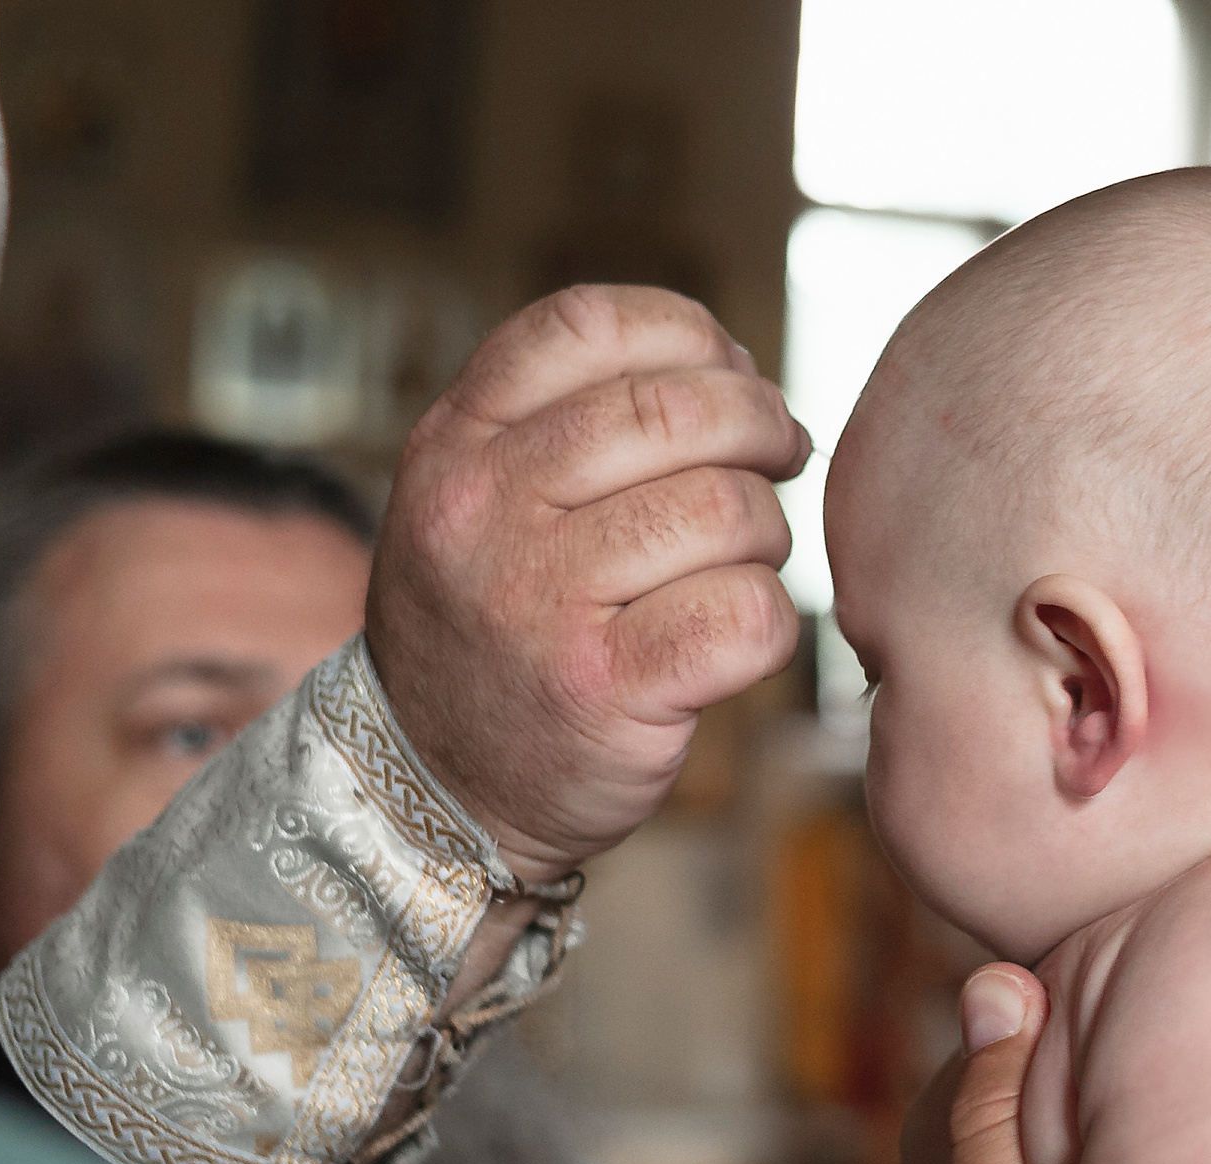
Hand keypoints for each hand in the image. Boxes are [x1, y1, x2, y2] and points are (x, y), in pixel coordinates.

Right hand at [366, 285, 811, 880]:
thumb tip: (734, 367)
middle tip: (779, 460)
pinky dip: (770, 621)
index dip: (687, 333)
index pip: (584, 325)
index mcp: (455, 445)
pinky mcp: (605, 690)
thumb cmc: (490, 632)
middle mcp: (486, 511)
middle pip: (672, 411)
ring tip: (746, 560)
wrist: (432, 792)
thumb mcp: (474, 502)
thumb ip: (563, 424)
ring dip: (768, 533)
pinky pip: (744, 615)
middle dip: (757, 425)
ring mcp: (540, 603)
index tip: (730, 370)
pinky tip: (741, 635)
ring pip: (723, 510)